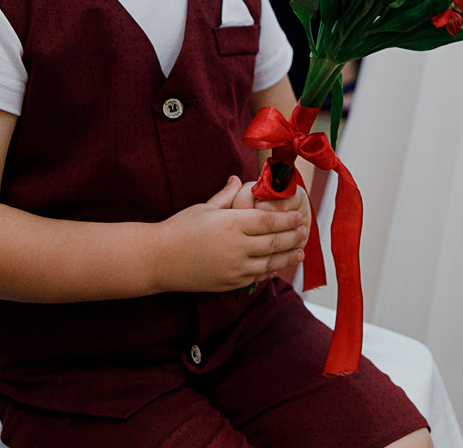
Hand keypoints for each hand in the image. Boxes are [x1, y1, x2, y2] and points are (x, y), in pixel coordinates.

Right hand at [161, 177, 306, 291]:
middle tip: (304, 232)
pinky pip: (256, 277)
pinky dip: (269, 272)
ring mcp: (233, 268)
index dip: (287, 220)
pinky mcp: (229, 283)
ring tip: (299, 252)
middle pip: (273, 243)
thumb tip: (238, 179)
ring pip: (269, 263)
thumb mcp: (205, 207)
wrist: (158, 259)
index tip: (299, 217)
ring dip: (287, 257)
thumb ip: (226, 195)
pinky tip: (277, 267)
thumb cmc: (179, 228)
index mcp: (232, 224)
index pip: (269, 222)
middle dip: (292, 237)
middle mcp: (236, 247)